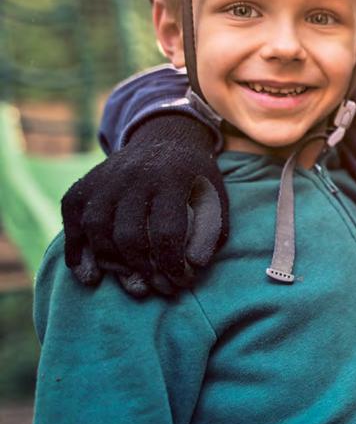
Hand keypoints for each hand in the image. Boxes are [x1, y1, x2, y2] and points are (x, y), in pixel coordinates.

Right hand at [60, 113, 226, 296]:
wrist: (167, 138)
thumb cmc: (195, 180)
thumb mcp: (215, 199)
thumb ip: (210, 232)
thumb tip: (193, 265)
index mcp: (172, 178)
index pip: (167, 231)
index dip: (172, 263)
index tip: (181, 281)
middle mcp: (135, 176)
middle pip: (128, 234)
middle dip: (142, 268)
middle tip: (156, 285)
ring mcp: (106, 178)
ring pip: (97, 228)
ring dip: (110, 262)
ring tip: (129, 279)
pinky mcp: (85, 183)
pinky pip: (73, 218)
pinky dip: (76, 248)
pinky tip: (89, 272)